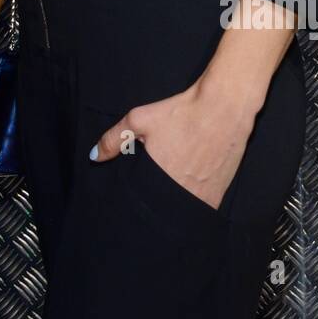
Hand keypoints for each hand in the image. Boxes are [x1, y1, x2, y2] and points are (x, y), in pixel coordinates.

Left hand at [88, 82, 254, 210]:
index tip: (135, 191)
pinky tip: (190, 185)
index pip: (139, 201)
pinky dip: (192, 201)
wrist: (223, 108)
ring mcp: (200, 197)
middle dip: (153, 201)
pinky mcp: (217, 195)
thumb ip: (113, 140)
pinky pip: (199, 208)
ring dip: (172, 203)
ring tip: (173, 183)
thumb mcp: (139, 120)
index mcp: (157, 178)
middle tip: (154, 185)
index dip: (135, 198)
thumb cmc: (181, 113)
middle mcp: (179, 193)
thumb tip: (94, 157)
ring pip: (179, 210)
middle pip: (159, 208)